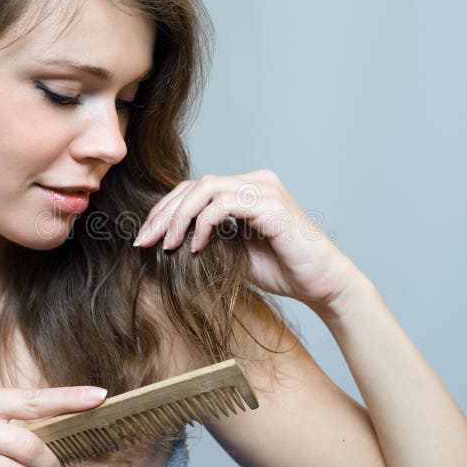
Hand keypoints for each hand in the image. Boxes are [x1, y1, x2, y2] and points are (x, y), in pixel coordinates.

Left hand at [132, 169, 363, 313]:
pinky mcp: (271, 203)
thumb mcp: (233, 255)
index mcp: (246, 190)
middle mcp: (255, 181)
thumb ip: (206, 240)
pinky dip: (204, 224)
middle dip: (164, 213)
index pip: (195, 189)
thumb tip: (166, 240)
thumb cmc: (283, 270)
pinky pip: (225, 204)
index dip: (165, 210)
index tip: (144, 237)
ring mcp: (264, 189)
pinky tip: (196, 247)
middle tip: (145, 241)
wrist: (322, 285)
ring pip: (205, 188)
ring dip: (179, 217)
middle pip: (195, 184)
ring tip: (168, 245)